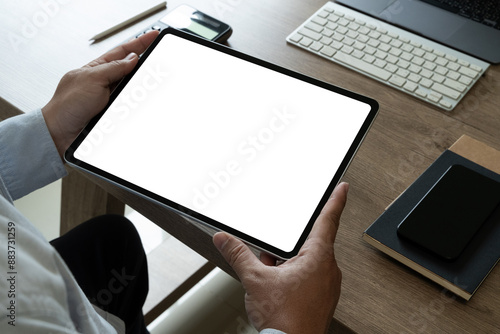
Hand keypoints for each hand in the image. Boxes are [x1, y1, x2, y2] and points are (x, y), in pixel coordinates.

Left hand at [42, 30, 158, 157]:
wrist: (61, 133)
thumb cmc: (67, 105)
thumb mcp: (92, 79)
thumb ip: (113, 68)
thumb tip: (132, 58)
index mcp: (97, 68)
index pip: (122, 51)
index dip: (139, 42)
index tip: (153, 35)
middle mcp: (105, 82)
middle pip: (131, 69)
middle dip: (145, 63)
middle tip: (159, 57)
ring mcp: (110, 98)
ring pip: (133, 88)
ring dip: (141, 87)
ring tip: (151, 83)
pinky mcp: (114, 113)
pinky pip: (132, 105)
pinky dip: (138, 104)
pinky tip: (143, 101)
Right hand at [213, 182, 347, 333]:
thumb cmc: (284, 320)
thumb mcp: (255, 279)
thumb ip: (238, 254)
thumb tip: (225, 239)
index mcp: (318, 257)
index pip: (329, 220)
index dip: (336, 200)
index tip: (343, 188)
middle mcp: (328, 269)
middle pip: (309, 244)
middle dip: (287, 249)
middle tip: (271, 261)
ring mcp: (327, 285)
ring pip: (307, 262)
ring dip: (288, 264)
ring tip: (271, 278)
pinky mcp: (323, 298)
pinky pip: (309, 277)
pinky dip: (293, 277)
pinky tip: (278, 289)